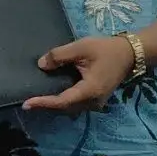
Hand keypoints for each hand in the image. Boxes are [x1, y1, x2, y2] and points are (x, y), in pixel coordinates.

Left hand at [22, 36, 136, 113]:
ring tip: (36, 101)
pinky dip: (63, 102)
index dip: (43, 102)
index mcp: (89, 90)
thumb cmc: (106, 49)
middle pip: (64, 108)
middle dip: (46, 106)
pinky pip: (76, 104)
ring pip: (70, 109)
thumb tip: (41, 65)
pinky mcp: (96, 100)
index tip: (27, 104)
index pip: (62, 101)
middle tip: (27, 103)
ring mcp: (96, 103)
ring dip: (54, 105)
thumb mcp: (81, 47)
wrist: (129, 54)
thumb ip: (60, 56)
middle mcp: (93, 102)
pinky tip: (52, 95)